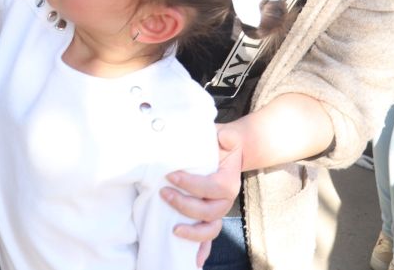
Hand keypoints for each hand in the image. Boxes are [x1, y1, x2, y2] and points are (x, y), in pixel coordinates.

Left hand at [161, 124, 243, 266]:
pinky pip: (207, 238)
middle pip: (208, 212)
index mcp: (228, 183)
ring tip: (173, 229)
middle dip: (184, 205)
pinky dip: (201, 250)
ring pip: (209, 230)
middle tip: (163, 194)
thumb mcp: (224, 136)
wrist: (229, 152)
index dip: (191, 184)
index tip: (170, 175)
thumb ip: (226, 136)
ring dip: (192, 233)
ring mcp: (217, 212)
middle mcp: (224, 201)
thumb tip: (223, 137)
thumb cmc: (222, 144)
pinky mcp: (209, 217)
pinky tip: (193, 261)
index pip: (211, 188)